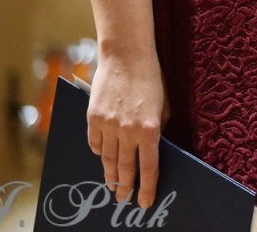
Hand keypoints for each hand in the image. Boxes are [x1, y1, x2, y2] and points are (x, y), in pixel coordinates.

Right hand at [86, 49, 165, 207]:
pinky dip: (98, 151)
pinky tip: (101, 157)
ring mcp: (108, 125)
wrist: (126, 55)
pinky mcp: (93, 117)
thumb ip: (157, 129)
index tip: (144, 202)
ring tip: (112, 185)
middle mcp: (127, 131)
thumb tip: (153, 149)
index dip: (147, 187)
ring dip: (109, 174)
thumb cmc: (151, 78)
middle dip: (125, 187)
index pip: (149, 167)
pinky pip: (94, 142)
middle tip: (123, 199)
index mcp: (149, 129)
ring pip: (106, 159)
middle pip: (124, 168)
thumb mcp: (163, 105)